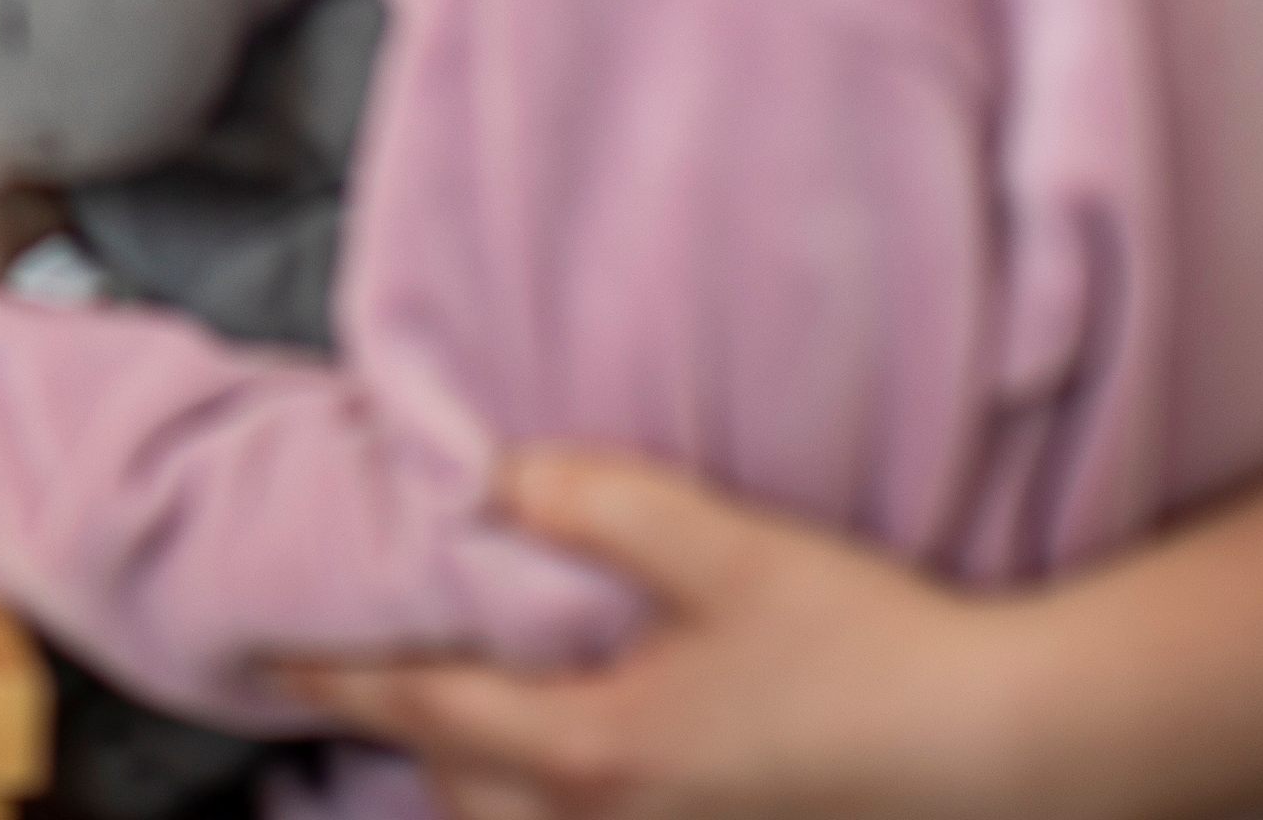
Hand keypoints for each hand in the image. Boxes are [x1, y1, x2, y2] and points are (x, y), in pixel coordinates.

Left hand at [276, 447, 1045, 819]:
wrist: (1001, 755)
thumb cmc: (868, 649)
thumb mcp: (729, 550)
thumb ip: (601, 502)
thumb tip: (493, 475)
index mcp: (591, 748)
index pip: (420, 704)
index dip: (334, 668)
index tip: (261, 648)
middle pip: (457, 784)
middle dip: (408, 726)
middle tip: (371, 658)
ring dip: (481, 775)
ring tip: (467, 709)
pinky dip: (548, 801)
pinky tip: (576, 759)